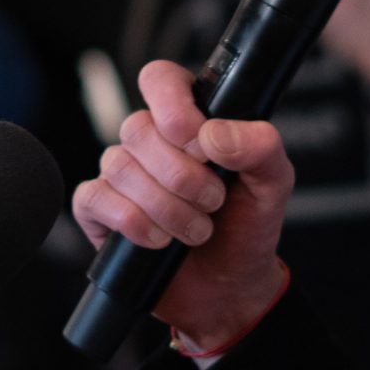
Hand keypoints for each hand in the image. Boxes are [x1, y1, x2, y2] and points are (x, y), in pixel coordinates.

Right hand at [71, 60, 293, 353]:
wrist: (230, 290)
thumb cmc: (248, 227)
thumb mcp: (273, 183)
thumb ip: (260, 146)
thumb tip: (213, 134)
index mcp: (190, 120)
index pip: (161, 80)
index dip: (173, 104)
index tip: (199, 140)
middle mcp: (151, 142)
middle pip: (138, 127)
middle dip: (183, 174)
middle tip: (214, 201)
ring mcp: (122, 175)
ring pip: (119, 165)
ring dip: (166, 206)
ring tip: (197, 230)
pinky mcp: (100, 210)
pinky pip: (95, 197)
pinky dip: (132, 221)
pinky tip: (159, 240)